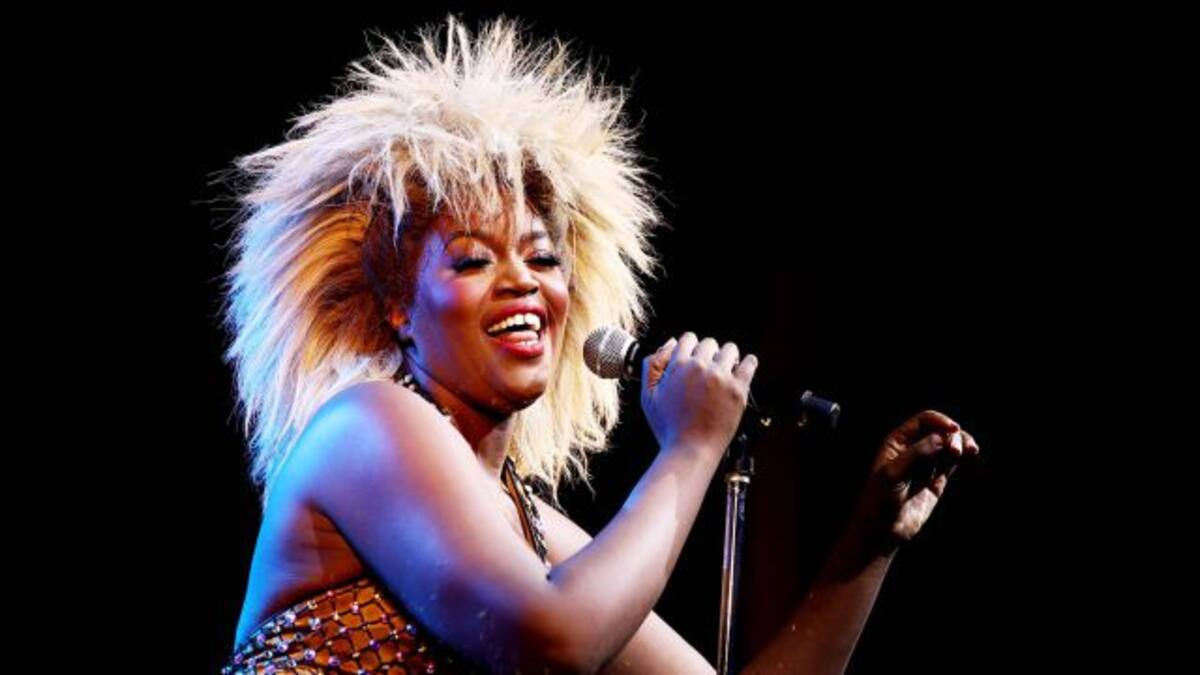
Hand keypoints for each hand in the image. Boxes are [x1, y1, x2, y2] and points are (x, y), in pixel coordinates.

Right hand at [640, 332, 758, 459]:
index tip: (693, 359)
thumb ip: (653, 365)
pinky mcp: (738, 390)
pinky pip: (749, 363)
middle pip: (709, 343)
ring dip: (727, 357)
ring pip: (730, 349)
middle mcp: (701, 367)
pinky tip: (742, 369)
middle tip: (707, 370)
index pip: (688, 338)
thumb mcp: (648, 396)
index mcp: (678, 366)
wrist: (690, 451)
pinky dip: (747, 363)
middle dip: (708, 354)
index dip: (690, 348)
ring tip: (724, 370)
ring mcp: (722, 378)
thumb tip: (670, 343)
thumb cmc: (669, 427)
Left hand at [856, 410, 980, 552]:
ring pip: (949, 445)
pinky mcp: (936, 480)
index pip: (923, 421)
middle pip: (939, 430)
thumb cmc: (878, 501)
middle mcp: (912, 450)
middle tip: (957, 450)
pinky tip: (970, 453)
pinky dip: (962, 455)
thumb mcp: (892, 474)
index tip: (953, 430)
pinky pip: (952, 461)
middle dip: (952, 435)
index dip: (940, 421)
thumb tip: (941, 438)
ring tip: (970, 450)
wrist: (881, 531)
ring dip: (961, 443)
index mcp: (897, 442)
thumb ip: (916, 455)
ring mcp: (926, 465)